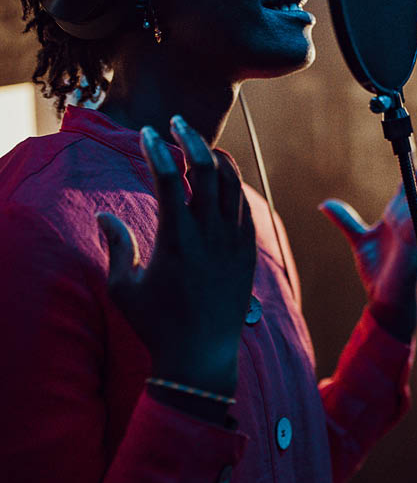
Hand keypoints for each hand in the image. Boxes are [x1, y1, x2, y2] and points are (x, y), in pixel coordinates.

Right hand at [95, 115, 255, 395]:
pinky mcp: (248, 253)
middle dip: (190, 137)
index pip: (168, 177)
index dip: (156, 148)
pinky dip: (233, 184)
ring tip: (200, 144)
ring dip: (215, 157)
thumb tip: (103, 216)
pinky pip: (244, 206)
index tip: (146, 132)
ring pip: (232, 183)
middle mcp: (210, 235)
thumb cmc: (157, 325)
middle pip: (206, 169)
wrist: (202, 359)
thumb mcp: (124, 289)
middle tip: (176, 122)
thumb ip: (116, 246)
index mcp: (177, 240)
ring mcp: (234, 243)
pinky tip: (222, 177)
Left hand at [318, 128, 416, 339]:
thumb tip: (324, 203)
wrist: (384, 299)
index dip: (414, 159)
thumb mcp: (357, 239)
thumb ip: (344, 219)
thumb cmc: (377, 271)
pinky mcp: (415, 244)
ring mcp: (415, 229)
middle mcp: (410, 217)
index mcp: (399, 213)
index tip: (416, 139)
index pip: (409, 179)